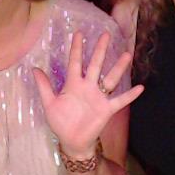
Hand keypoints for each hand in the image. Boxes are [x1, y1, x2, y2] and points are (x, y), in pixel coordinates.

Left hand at [33, 32, 143, 156]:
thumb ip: (44, 86)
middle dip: (100, 50)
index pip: (74, 62)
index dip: (76, 48)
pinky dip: (130, 95)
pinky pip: (120, 100)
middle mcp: (87, 87)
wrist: (72, 141)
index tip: (78, 32)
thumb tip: (34, 68)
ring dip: (118, 67)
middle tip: (105, 34)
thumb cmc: (61, 122)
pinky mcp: (106, 109)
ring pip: (110, 78)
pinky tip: (140, 87)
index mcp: (72, 84)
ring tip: (127, 54)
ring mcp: (98, 97)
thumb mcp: (49, 103)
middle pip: (95, 64)